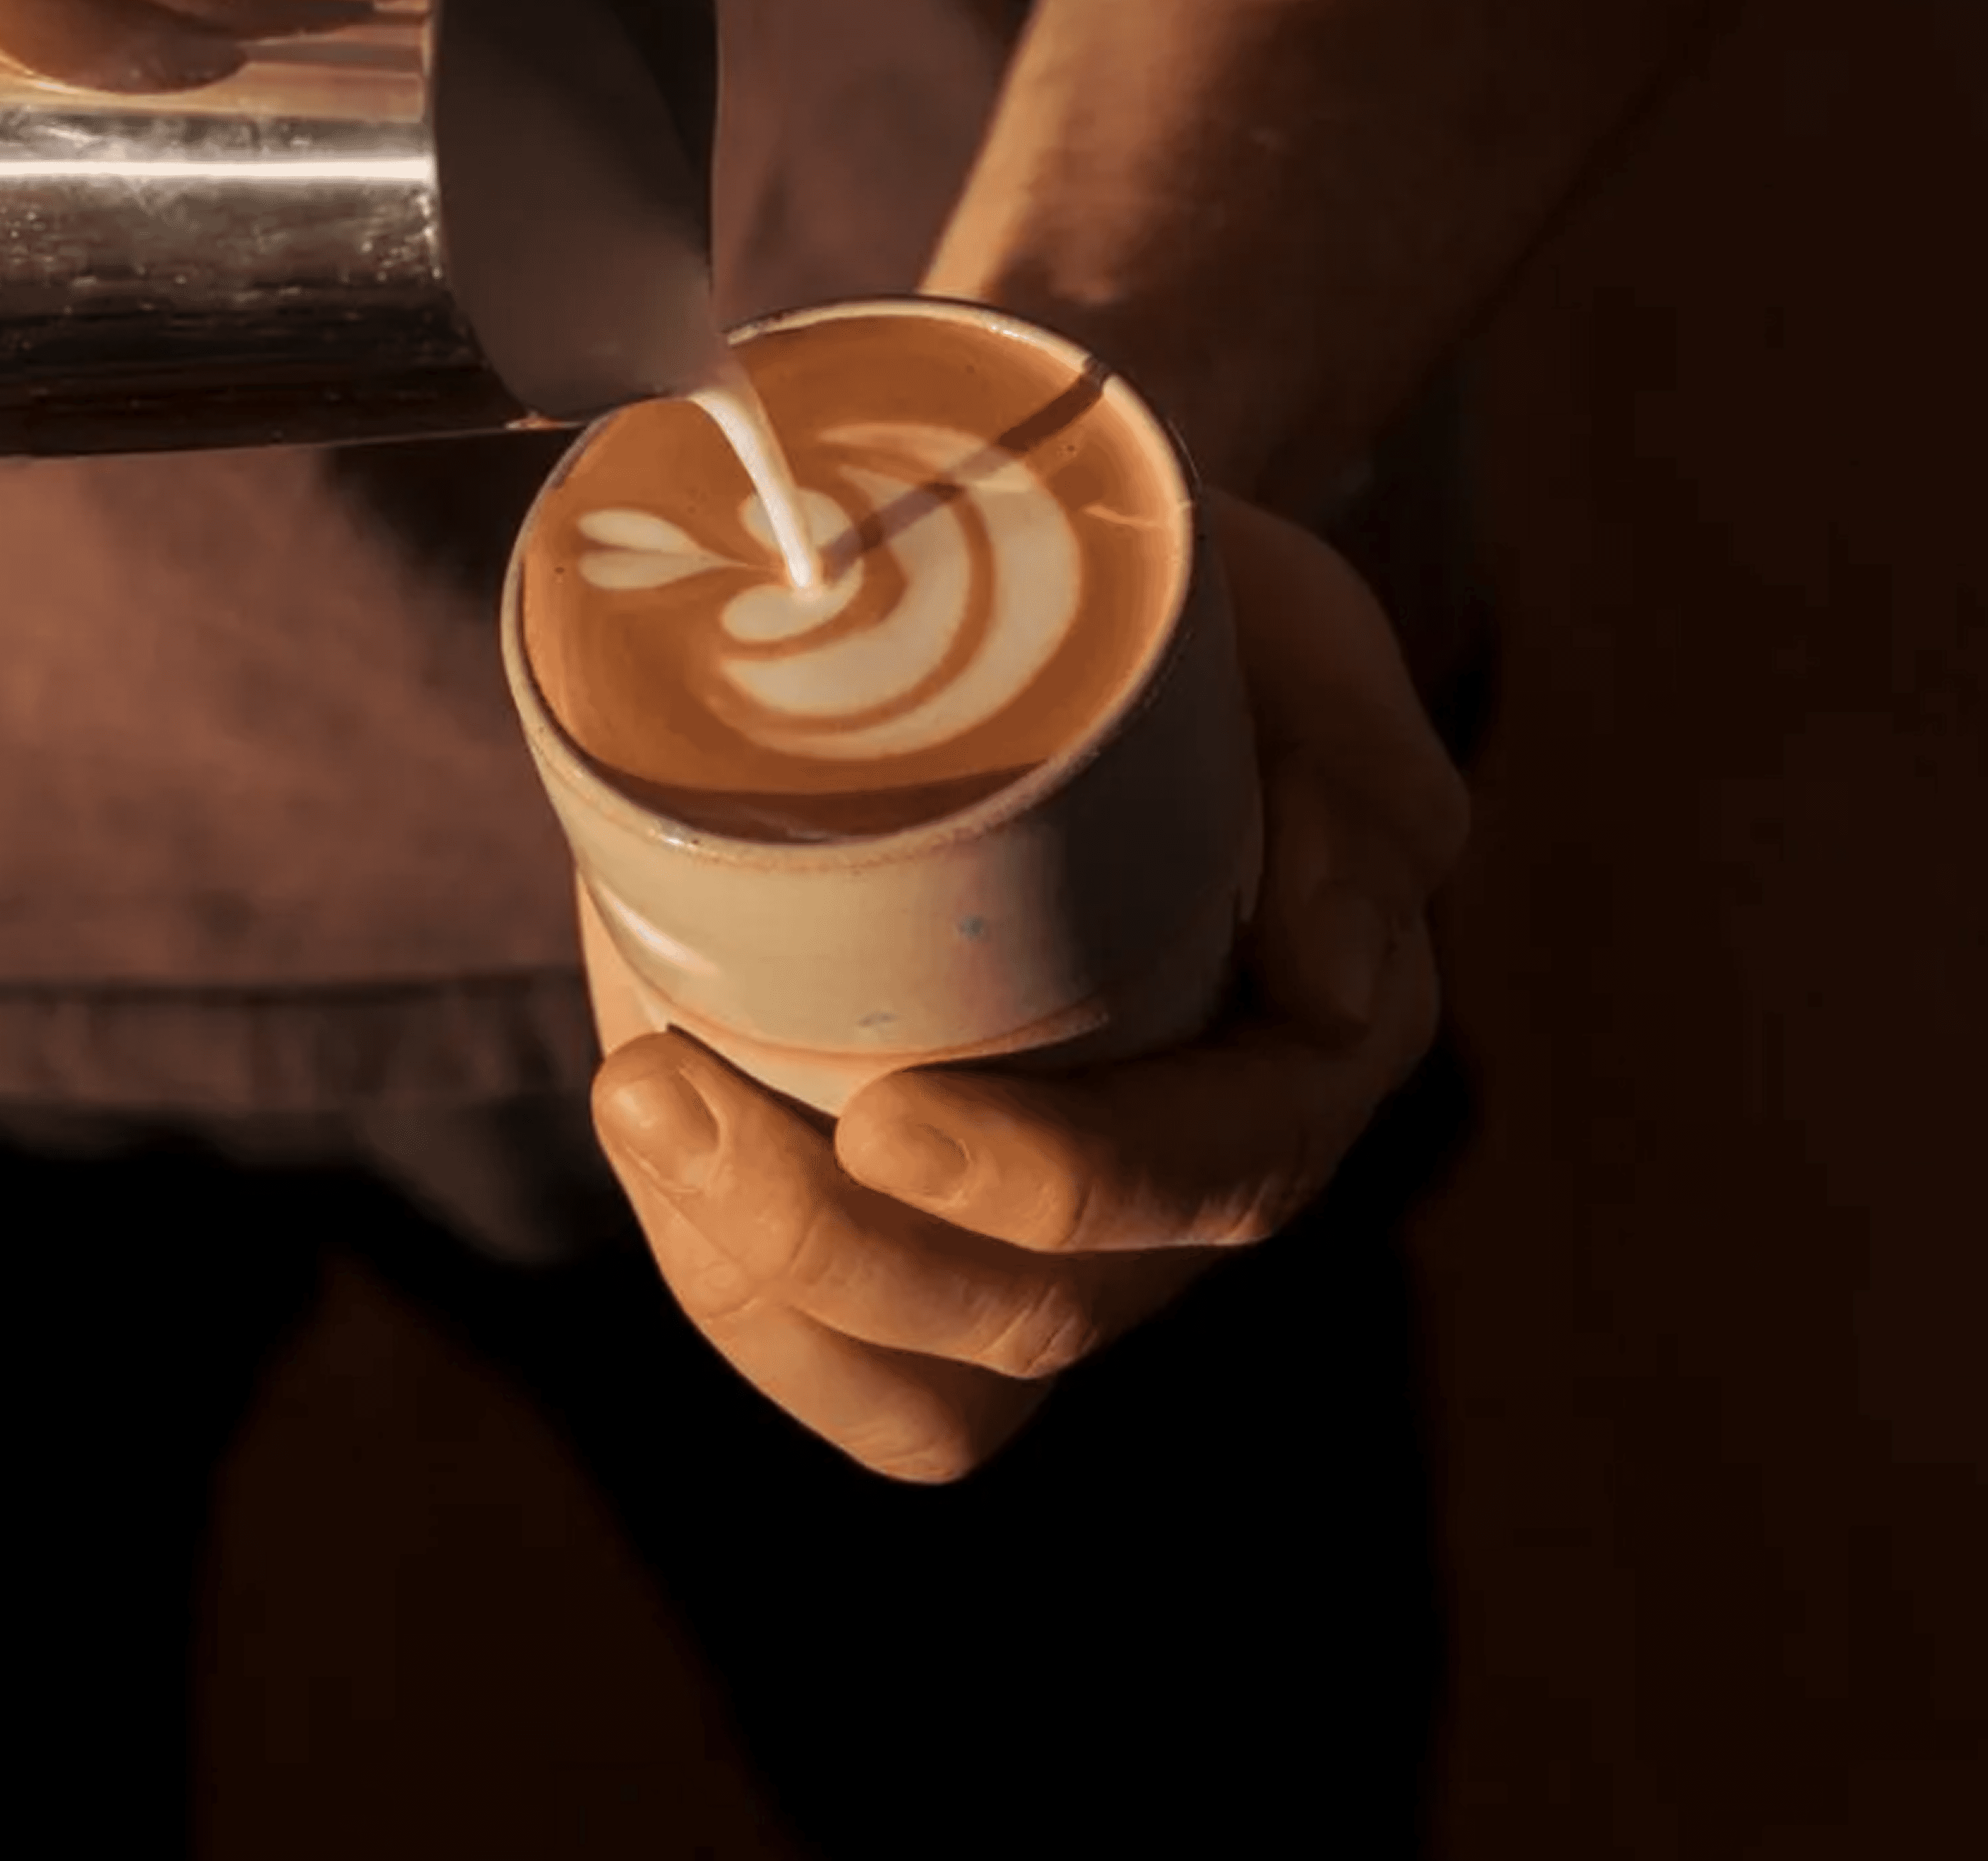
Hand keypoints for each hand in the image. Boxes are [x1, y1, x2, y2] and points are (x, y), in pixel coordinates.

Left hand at [580, 492, 1465, 1480]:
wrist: (1030, 601)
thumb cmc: (1167, 613)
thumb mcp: (1278, 624)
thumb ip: (1350, 753)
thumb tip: (1337, 978)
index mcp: (1310, 1049)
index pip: (1213, 1177)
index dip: (1055, 1182)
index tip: (881, 1114)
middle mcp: (1199, 1179)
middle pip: (1039, 1314)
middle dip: (835, 1243)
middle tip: (657, 1095)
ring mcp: (1062, 1237)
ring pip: (928, 1386)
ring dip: (759, 1284)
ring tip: (636, 1107)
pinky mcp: (929, 1240)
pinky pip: (844, 1364)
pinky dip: (736, 1290)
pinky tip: (656, 1143)